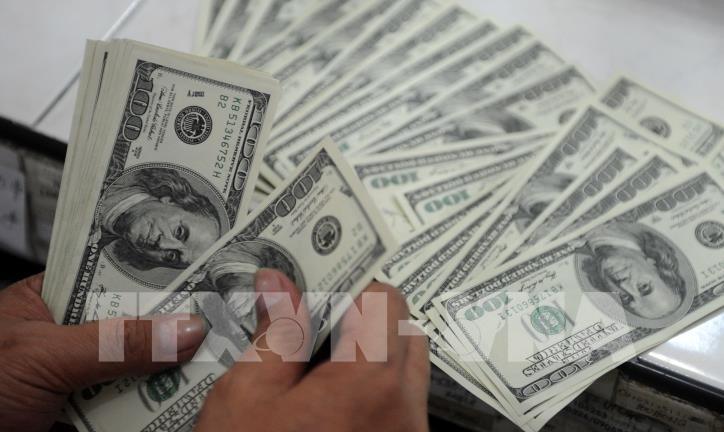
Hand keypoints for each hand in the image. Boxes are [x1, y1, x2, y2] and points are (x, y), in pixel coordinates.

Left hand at [0, 273, 205, 431]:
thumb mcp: (43, 355)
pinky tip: (187, 400)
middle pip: (139, 325)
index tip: (209, 276)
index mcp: (55, 302)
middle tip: (226, 322)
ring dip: (174, 370)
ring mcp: (83, 379)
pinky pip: (133, 408)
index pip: (118, 277)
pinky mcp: (89, 417)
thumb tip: (185, 329)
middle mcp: (74, 337)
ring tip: (220, 360)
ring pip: (142, 369)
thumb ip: (115, 342)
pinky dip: (159, 408)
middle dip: (177, 328)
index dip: (163, 276)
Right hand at [195, 269, 429, 431]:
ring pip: (406, 370)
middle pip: (404, 332)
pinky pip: (399, 405)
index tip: (315, 293)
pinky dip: (370, 390)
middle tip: (310, 331)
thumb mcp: (247, 396)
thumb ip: (273, 331)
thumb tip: (277, 282)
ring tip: (311, 370)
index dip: (348, 286)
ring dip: (368, 355)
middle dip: (362, 320)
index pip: (386, 300)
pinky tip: (322, 404)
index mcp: (371, 384)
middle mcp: (406, 413)